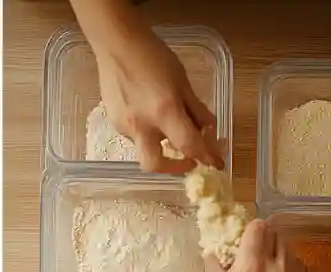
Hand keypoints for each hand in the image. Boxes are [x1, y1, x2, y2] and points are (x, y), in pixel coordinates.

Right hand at [76, 0, 222, 171]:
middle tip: (187, 159)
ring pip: (145, 147)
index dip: (206, 157)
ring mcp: (124, 126)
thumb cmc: (154, 57)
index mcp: (164, 112)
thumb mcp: (183, 81)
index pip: (189, 145)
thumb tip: (208, 129)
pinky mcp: (114, 122)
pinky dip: (147, 131)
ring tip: (167, 122)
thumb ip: (196, 109)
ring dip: (161, 143)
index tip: (216, 162)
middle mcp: (142, 126)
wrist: (117, 46)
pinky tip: (148, 111)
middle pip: (155, 164)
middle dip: (174, 167)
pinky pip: (135, 135)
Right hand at [204, 220, 302, 271]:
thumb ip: (215, 265)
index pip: (258, 227)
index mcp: (252, 264)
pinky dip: (286, 262)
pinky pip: (296, 263)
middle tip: (251, 246)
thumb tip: (213, 250)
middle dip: (264, 235)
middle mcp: (277, 266)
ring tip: (263, 261)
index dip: (248, 227)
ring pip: (288, 247)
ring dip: (276, 247)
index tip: (240, 234)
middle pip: (276, 233)